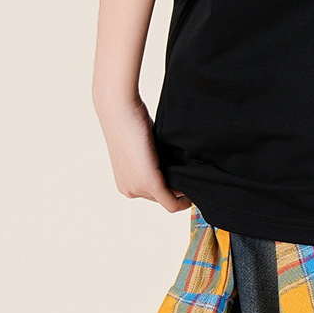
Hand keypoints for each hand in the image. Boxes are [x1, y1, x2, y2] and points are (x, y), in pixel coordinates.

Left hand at [94, 91, 190, 211]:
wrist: (120, 110)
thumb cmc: (131, 120)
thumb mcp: (144, 146)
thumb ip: (155, 159)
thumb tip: (174, 164)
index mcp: (125, 183)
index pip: (154, 194)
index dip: (171, 189)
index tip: (186, 181)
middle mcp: (129, 190)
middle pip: (162, 198)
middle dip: (178, 190)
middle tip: (193, 179)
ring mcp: (136, 188)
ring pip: (168, 200)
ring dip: (181, 192)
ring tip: (193, 179)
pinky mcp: (148, 182)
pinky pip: (170, 203)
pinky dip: (183, 202)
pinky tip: (193, 191)